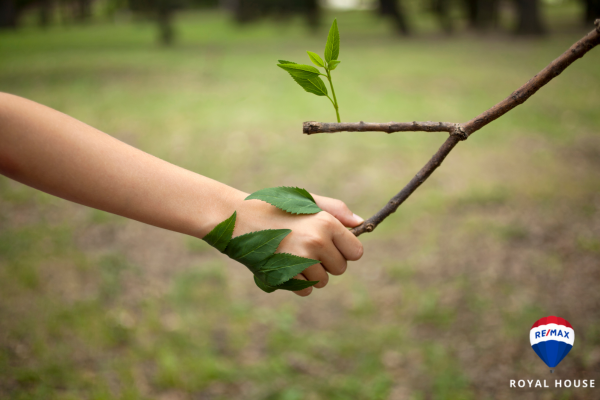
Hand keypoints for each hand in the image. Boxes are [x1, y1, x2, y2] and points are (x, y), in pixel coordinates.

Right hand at [232, 192, 363, 295]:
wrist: (239, 218)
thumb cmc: (275, 207)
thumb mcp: (307, 202)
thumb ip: (336, 211)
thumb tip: (361, 224)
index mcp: (326, 222)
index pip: (356, 252)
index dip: (344, 250)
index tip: (331, 245)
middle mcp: (317, 241)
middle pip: (340, 269)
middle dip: (327, 263)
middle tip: (306, 247)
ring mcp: (301, 260)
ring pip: (323, 281)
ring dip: (311, 274)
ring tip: (292, 254)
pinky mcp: (285, 275)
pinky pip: (305, 290)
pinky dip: (296, 283)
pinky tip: (284, 265)